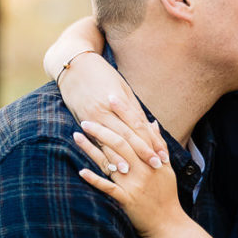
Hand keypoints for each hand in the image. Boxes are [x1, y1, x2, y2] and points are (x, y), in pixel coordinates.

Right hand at [58, 50, 167, 168]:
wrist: (74, 65)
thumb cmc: (102, 75)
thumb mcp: (122, 88)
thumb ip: (134, 110)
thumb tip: (149, 128)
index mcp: (120, 101)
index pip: (140, 125)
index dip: (153, 141)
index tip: (163, 156)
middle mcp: (107, 110)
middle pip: (128, 135)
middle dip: (142, 152)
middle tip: (155, 166)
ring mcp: (93, 116)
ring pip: (111, 140)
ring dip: (121, 158)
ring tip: (131, 172)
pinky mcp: (82, 121)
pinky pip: (95, 141)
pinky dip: (103, 154)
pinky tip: (108, 166)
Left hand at [74, 121, 184, 237]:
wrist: (168, 224)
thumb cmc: (166, 194)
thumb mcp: (166, 168)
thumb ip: (158, 144)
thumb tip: (151, 122)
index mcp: (153, 158)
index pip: (138, 130)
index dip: (124, 113)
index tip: (112, 98)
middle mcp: (144, 168)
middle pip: (121, 142)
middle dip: (102, 128)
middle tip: (85, 117)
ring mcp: (134, 184)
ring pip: (111, 161)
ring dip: (92, 148)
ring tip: (76, 135)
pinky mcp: (126, 200)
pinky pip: (108, 188)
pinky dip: (94, 180)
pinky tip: (80, 171)